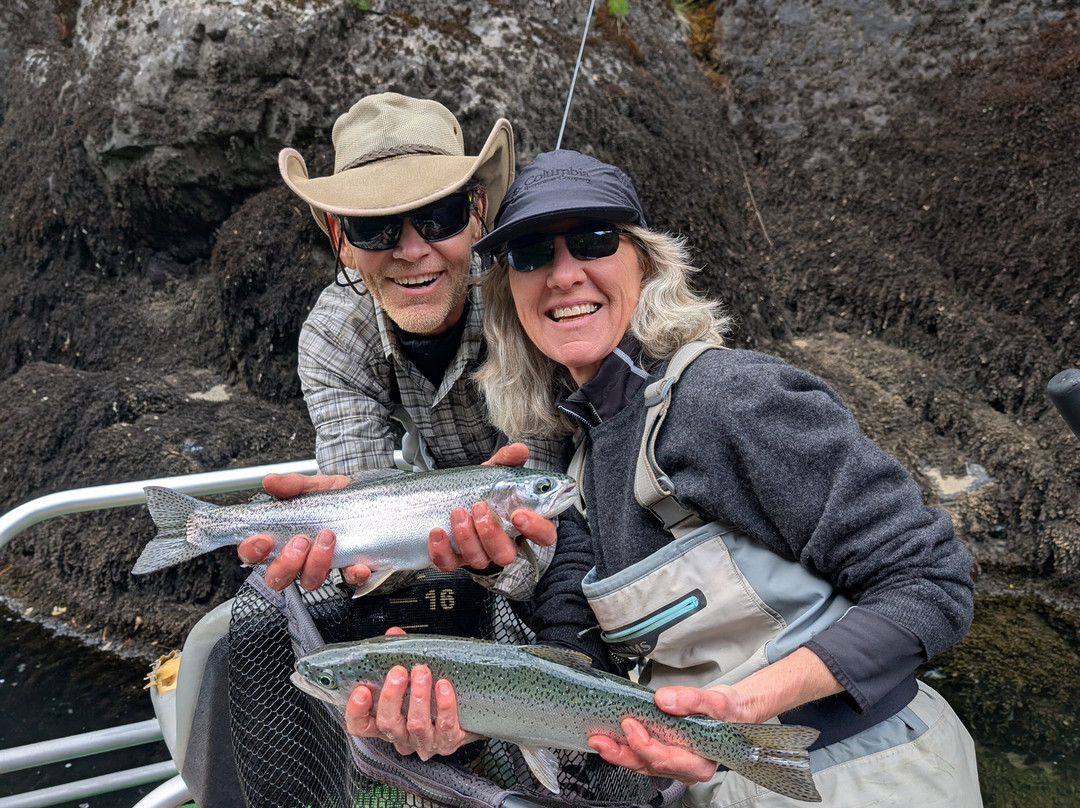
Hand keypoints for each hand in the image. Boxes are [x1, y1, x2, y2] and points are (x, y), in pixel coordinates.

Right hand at [236, 472, 371, 590]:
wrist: (366, 499)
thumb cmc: (332, 498)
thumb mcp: (312, 486)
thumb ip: (291, 485)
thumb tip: (270, 481)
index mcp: (281, 539)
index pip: (254, 555)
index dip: (252, 553)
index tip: (263, 541)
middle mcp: (298, 558)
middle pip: (278, 578)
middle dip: (286, 563)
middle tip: (300, 541)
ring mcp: (322, 567)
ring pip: (310, 581)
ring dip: (317, 563)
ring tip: (328, 537)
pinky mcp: (348, 570)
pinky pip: (349, 580)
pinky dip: (353, 575)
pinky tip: (358, 565)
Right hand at [344, 628, 480, 758]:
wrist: (466, 716)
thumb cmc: (432, 696)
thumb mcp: (410, 677)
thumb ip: (398, 655)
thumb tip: (394, 633)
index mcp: (387, 722)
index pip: (360, 725)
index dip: (356, 711)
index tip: (361, 690)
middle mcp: (402, 735)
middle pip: (387, 723)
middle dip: (391, 696)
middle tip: (398, 672)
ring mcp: (424, 741)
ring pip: (416, 725)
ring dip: (418, 696)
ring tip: (422, 672)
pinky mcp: (448, 741)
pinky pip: (445, 726)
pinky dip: (444, 705)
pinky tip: (443, 686)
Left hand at [428, 443, 557, 571]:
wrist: (451, 495)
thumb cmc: (481, 489)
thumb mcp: (495, 472)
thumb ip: (508, 460)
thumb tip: (519, 449)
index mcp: (522, 525)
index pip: (544, 536)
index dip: (536, 529)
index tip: (518, 514)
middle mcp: (503, 544)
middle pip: (506, 555)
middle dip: (491, 534)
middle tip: (479, 507)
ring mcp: (479, 554)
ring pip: (479, 560)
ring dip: (466, 537)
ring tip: (457, 512)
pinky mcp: (455, 559)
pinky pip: (449, 564)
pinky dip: (441, 550)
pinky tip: (437, 532)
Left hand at [587, 684, 744, 782]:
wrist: (730, 713)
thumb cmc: (725, 712)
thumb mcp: (716, 702)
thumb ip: (692, 701)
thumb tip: (665, 700)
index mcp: (700, 761)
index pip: (667, 759)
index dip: (645, 745)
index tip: (630, 724)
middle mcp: (685, 768)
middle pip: (649, 766)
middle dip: (622, 754)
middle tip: (602, 740)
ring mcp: (673, 764)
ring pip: (642, 764)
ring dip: (619, 753)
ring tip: (599, 740)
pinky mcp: (664, 755)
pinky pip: (642, 757)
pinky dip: (625, 748)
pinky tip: (611, 738)